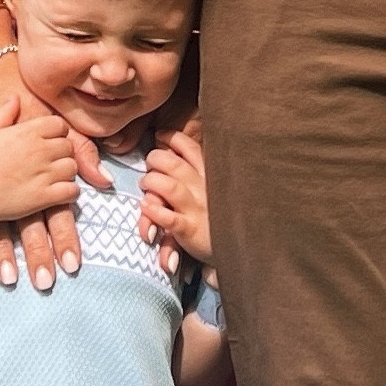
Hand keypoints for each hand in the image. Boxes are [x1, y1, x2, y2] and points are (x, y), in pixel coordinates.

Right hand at [0, 105, 88, 242]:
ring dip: (65, 172)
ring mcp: (44, 174)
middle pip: (68, 146)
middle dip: (61, 153)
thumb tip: (15, 97)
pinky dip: (69, 192)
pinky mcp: (45, 197)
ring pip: (72, 167)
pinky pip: (72, 191)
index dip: (56, 132)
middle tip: (49, 161)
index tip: (48, 141)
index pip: (59, 124)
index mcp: (27, 132)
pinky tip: (57, 193)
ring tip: (52, 177)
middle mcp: (40, 150)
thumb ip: (4, 114)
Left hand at [140, 113, 212, 273]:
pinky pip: (169, 219)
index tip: (160, 137)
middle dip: (154, 160)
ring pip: (169, 187)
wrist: (240, 248)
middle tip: (150, 168)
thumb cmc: (218, 215)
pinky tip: (146, 207)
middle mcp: (203, 188)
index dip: (171, 139)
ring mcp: (197, 209)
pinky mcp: (190, 230)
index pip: (189, 146)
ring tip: (146, 188)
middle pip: (173, 164)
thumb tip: (164, 141)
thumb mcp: (210, 188)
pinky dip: (154, 212)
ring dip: (151, 183)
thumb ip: (191, 169)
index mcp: (209, 174)